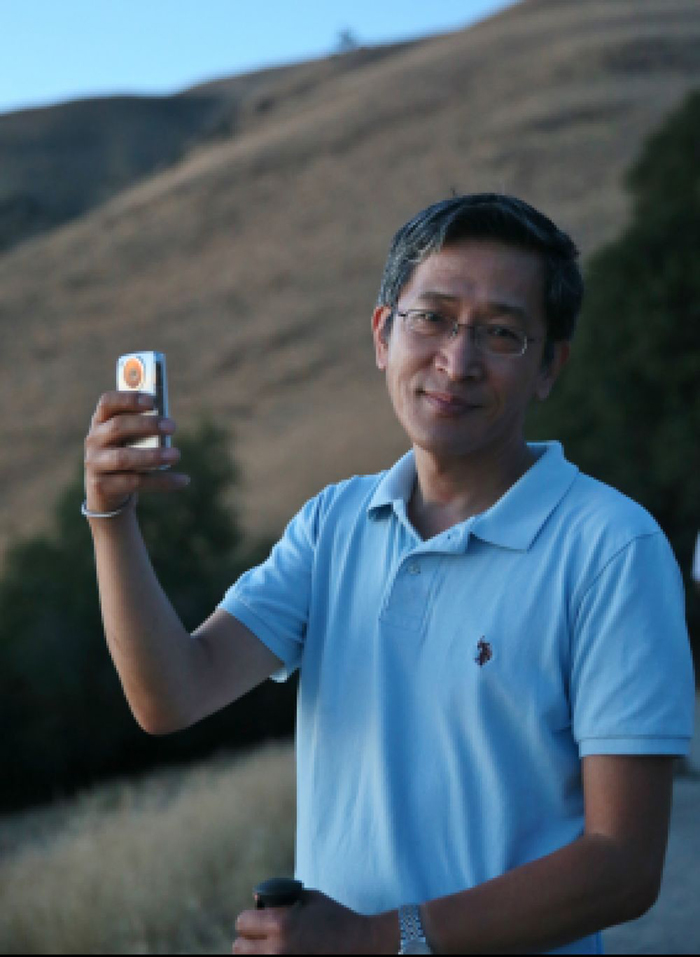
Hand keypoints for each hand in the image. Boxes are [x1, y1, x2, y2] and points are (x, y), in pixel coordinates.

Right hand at [84, 390, 189, 513]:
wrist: (107, 492)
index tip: (152, 401)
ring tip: (176, 455)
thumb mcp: (131, 439)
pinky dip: (162, 481)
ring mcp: (95, 464)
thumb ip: (144, 428)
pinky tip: (183, 480)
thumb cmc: (126, 454)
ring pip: (123, 458)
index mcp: (101, 421)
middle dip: (146, 425)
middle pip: (118, 427)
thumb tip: (167, 423)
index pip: (108, 402)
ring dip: (152, 455)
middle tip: (172, 426)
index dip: (129, 399)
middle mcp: (93, 440)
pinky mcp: (102, 486)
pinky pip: (135, 482)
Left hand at [233, 890, 381, 954]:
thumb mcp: (310, 899)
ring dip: (255, 954)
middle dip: (248, 939)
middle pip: (239, 947)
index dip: (248, 919)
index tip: (254, 921)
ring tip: (268, 948)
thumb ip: (281, 897)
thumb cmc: (336, 918)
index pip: (242, 922)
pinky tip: (278, 955)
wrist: (361, 946)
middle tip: (259, 937)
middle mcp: (277, 949)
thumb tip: (255, 900)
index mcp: (281, 924)